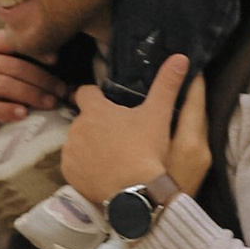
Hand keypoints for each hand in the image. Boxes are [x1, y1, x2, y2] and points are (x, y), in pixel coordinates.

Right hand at [0, 29, 65, 164]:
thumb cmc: (3, 94)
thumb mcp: (15, 73)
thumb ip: (31, 61)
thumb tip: (62, 60)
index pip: (13, 41)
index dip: (36, 49)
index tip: (57, 60)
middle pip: (13, 66)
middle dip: (41, 79)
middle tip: (62, 92)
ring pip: (3, 84)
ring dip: (30, 94)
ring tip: (50, 104)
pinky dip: (6, 110)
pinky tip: (23, 114)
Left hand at [60, 53, 197, 209]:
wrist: (136, 192)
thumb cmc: (146, 150)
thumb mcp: (159, 114)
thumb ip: (166, 84)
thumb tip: (181, 57)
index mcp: (95, 109)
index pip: (86, 92)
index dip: (97, 96)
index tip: (109, 105)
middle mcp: (77, 127)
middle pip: (84, 120)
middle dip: (97, 125)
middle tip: (120, 136)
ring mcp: (70, 151)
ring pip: (78, 143)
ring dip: (90, 146)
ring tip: (113, 157)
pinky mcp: (68, 173)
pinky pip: (74, 165)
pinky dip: (84, 168)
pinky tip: (102, 174)